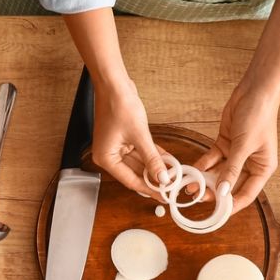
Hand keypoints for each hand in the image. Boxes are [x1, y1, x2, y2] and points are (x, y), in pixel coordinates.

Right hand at [90, 76, 168, 197]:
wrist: (114, 84)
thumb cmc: (119, 106)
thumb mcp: (140, 135)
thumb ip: (152, 159)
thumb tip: (162, 177)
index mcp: (106, 158)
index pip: (130, 181)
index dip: (149, 189)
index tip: (164, 196)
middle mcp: (109, 155)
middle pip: (135, 173)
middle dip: (154, 178)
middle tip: (172, 185)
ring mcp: (116, 146)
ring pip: (139, 163)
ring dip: (155, 167)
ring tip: (173, 173)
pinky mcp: (124, 138)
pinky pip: (140, 152)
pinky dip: (152, 155)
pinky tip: (167, 160)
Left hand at [195, 86, 279, 211]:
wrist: (254, 91)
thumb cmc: (258, 116)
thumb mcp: (244, 145)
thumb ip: (232, 169)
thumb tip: (222, 192)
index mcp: (263, 168)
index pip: (246, 194)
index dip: (232, 205)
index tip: (216, 214)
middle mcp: (250, 164)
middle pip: (230, 185)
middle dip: (214, 193)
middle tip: (197, 198)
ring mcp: (237, 155)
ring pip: (218, 174)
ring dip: (205, 181)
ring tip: (189, 188)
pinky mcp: (225, 145)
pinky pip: (212, 160)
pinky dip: (202, 166)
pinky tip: (191, 173)